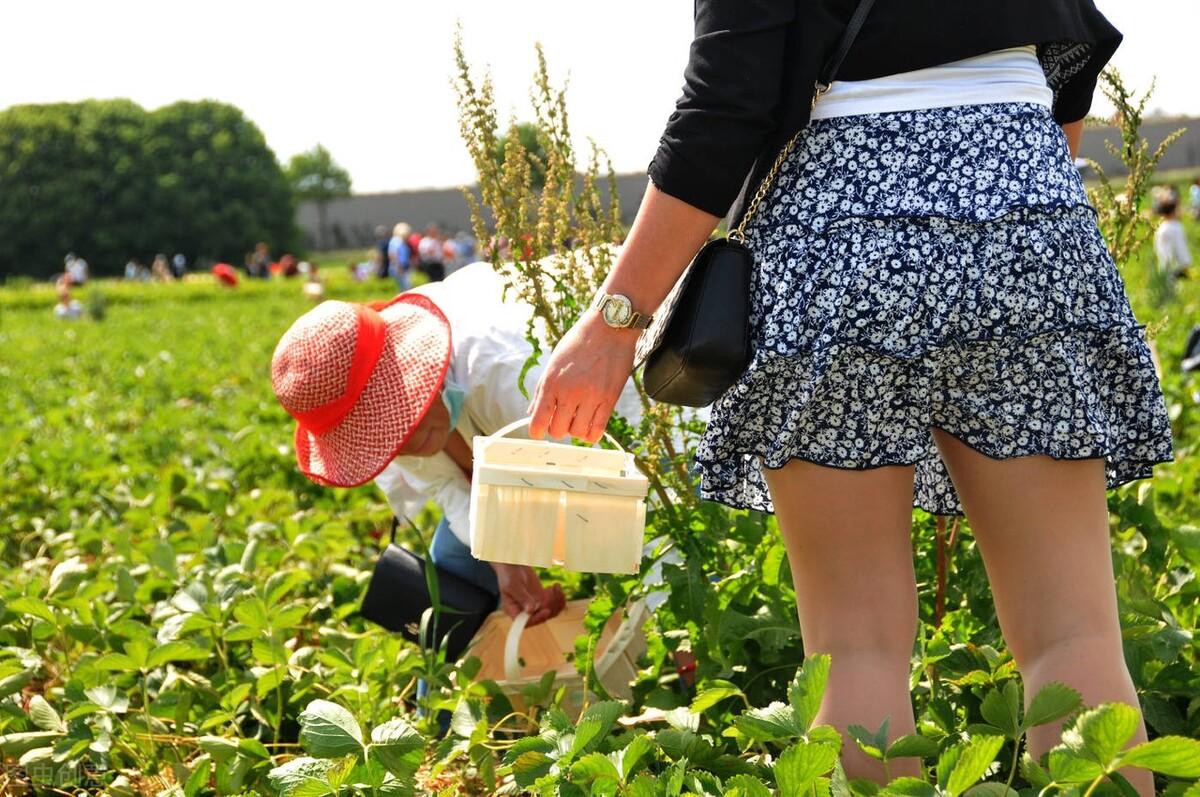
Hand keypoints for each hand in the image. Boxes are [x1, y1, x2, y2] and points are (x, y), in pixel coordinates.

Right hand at [490, 562, 565, 626]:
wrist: (513, 565)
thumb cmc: (508, 574)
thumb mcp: (512, 584)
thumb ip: (521, 597)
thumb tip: (530, 610)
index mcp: (514, 611)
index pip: (526, 623)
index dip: (537, 619)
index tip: (546, 610)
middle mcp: (526, 611)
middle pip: (543, 618)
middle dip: (550, 606)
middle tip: (551, 590)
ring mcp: (536, 605)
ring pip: (552, 611)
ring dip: (557, 601)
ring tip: (555, 587)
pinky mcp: (543, 598)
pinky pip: (555, 603)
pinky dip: (559, 597)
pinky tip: (556, 586)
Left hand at [528, 311, 638, 442]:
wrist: (609, 327)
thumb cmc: (579, 342)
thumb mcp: (554, 362)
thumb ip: (542, 389)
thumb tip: (532, 412)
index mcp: (552, 382)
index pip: (538, 421)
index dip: (536, 432)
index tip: (539, 431)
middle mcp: (570, 392)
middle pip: (558, 431)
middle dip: (557, 428)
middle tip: (561, 418)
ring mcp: (591, 397)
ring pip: (577, 433)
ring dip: (575, 429)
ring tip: (577, 417)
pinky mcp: (610, 399)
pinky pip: (597, 430)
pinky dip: (591, 433)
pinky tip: (589, 424)